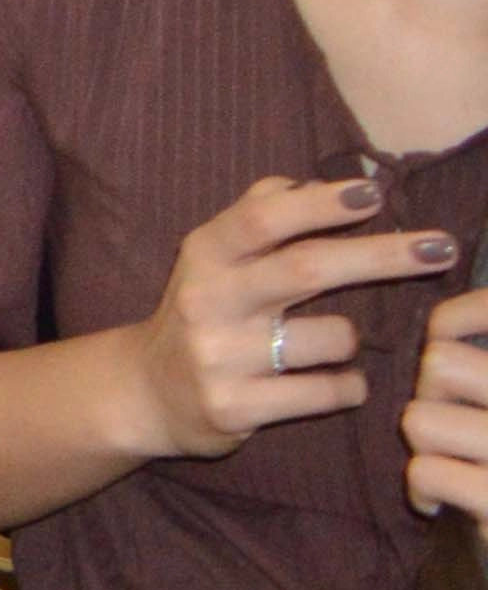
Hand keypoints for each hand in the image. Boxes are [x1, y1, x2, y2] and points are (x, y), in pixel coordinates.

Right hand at [128, 172, 458, 459]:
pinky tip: (331, 382)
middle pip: (307, 269)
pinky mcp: (235, 408)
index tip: (376, 193)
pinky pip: (330, 391)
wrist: (148, 392)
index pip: (263, 218)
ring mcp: (219, 357)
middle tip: (442, 248)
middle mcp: (207, 300)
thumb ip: (258, 212)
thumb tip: (318, 181)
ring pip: (333, 339)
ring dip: (354, 340)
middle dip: (383, 256)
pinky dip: (349, 385)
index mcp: (205, 255)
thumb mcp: (213, 257)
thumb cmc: (204, 311)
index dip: (320, 204)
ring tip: (330, 345)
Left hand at [404, 284, 487, 525]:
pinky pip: (426, 469)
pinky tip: (439, 502)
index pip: (487, 310)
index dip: (457, 316)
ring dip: (425, 443)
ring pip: (422, 417)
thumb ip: (477, 363)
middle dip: (430, 392)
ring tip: (450, 461)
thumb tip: (441, 320)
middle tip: (450, 421)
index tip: (443, 335)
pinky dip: (423, 488)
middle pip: (440, 363)